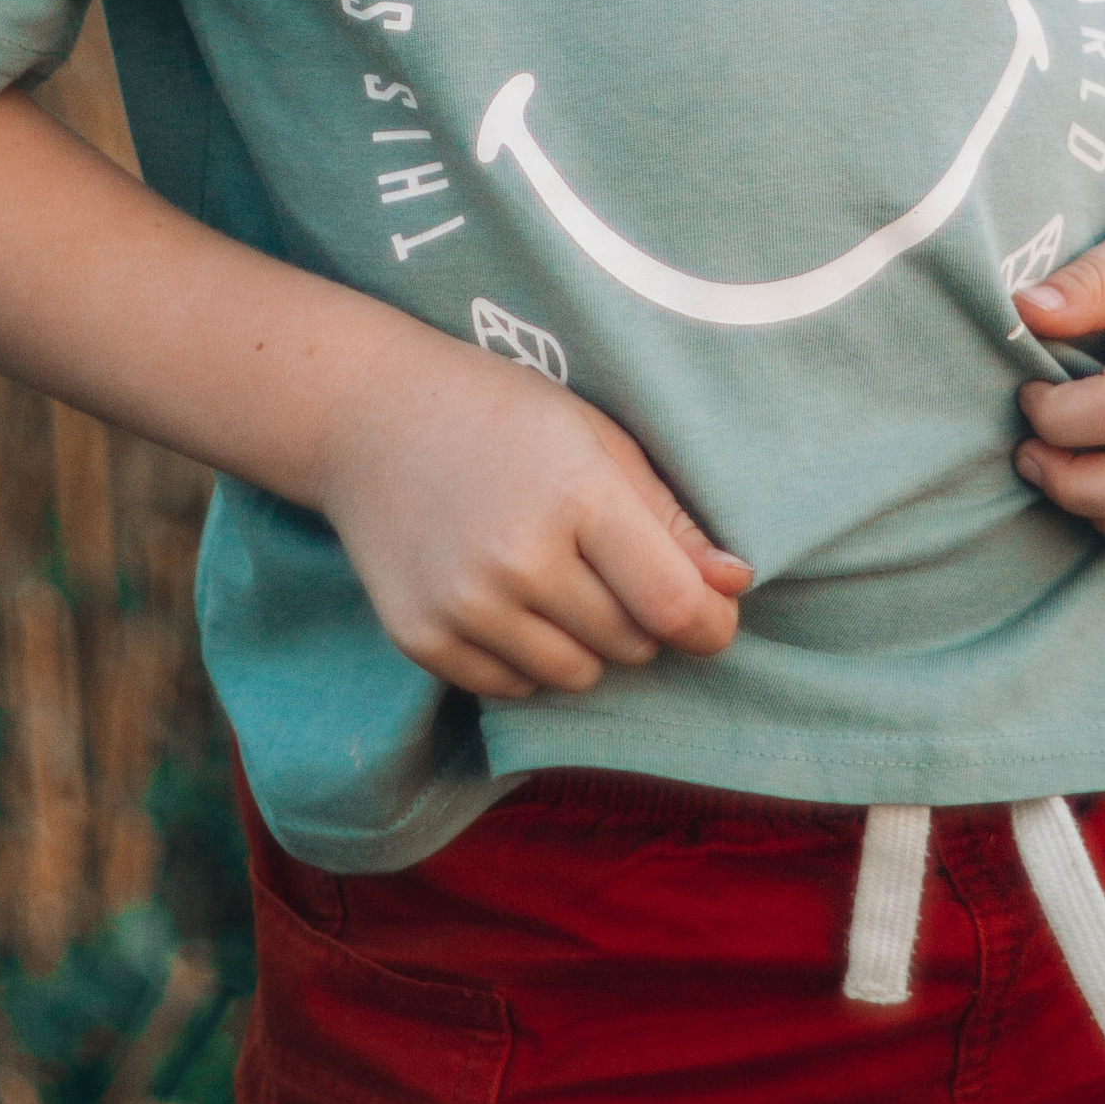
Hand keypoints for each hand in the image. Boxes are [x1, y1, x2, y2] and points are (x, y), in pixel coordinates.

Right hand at [314, 315, 749, 701]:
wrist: (369, 417)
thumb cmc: (501, 415)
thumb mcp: (597, 438)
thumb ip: (669, 519)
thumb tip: (735, 587)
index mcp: (577, 494)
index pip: (672, 605)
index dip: (710, 624)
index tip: (713, 617)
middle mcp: (518, 559)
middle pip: (630, 644)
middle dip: (641, 620)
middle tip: (609, 568)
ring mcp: (463, 605)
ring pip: (575, 677)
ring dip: (587, 645)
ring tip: (556, 581)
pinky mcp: (421, 638)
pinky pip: (512, 688)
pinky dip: (525, 660)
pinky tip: (506, 600)